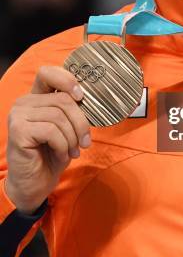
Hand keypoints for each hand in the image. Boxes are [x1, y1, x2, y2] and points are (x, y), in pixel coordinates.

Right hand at [5, 66, 90, 213]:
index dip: (67, 80)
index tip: (81, 96)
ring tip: (72, 151)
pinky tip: (61, 155)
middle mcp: (24, 103)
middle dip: (80, 123)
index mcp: (36, 98)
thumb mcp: (67, 128)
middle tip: (85, 142)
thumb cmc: (52, 154)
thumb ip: (72, 110)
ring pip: (59, 116)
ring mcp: (18, 115)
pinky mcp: (18, 131)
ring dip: (72, 137)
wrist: (35, 183)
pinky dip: (63, 145)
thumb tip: (89, 97)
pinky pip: (52, 131)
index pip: (48, 73)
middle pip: (63, 100)